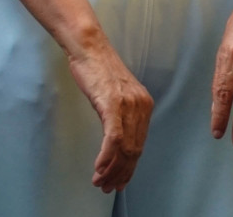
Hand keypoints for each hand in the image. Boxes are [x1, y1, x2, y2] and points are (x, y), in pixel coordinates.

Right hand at [65, 40, 151, 191]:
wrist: (88, 47)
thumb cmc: (96, 67)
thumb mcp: (114, 92)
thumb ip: (119, 113)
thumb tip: (115, 136)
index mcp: (144, 106)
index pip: (139, 144)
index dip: (130, 166)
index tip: (120, 180)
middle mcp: (141, 107)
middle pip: (134, 150)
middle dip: (122, 173)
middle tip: (109, 187)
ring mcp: (128, 106)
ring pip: (125, 148)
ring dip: (112, 169)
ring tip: (101, 182)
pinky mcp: (113, 104)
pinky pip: (114, 139)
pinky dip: (107, 157)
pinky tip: (99, 168)